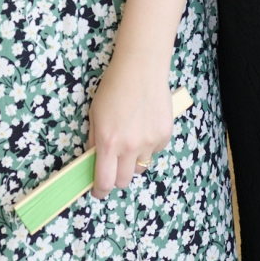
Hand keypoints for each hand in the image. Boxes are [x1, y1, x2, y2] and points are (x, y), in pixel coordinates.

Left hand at [87, 52, 174, 196]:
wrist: (140, 69)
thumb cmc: (113, 87)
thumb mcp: (94, 114)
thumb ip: (94, 140)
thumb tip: (95, 160)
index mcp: (108, 142)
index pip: (105, 181)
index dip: (100, 190)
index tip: (98, 191)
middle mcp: (130, 146)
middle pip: (124, 181)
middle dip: (116, 177)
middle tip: (114, 166)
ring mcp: (150, 142)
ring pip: (140, 166)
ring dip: (133, 160)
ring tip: (131, 138)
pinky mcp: (164, 136)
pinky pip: (154, 151)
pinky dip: (148, 145)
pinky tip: (144, 125)